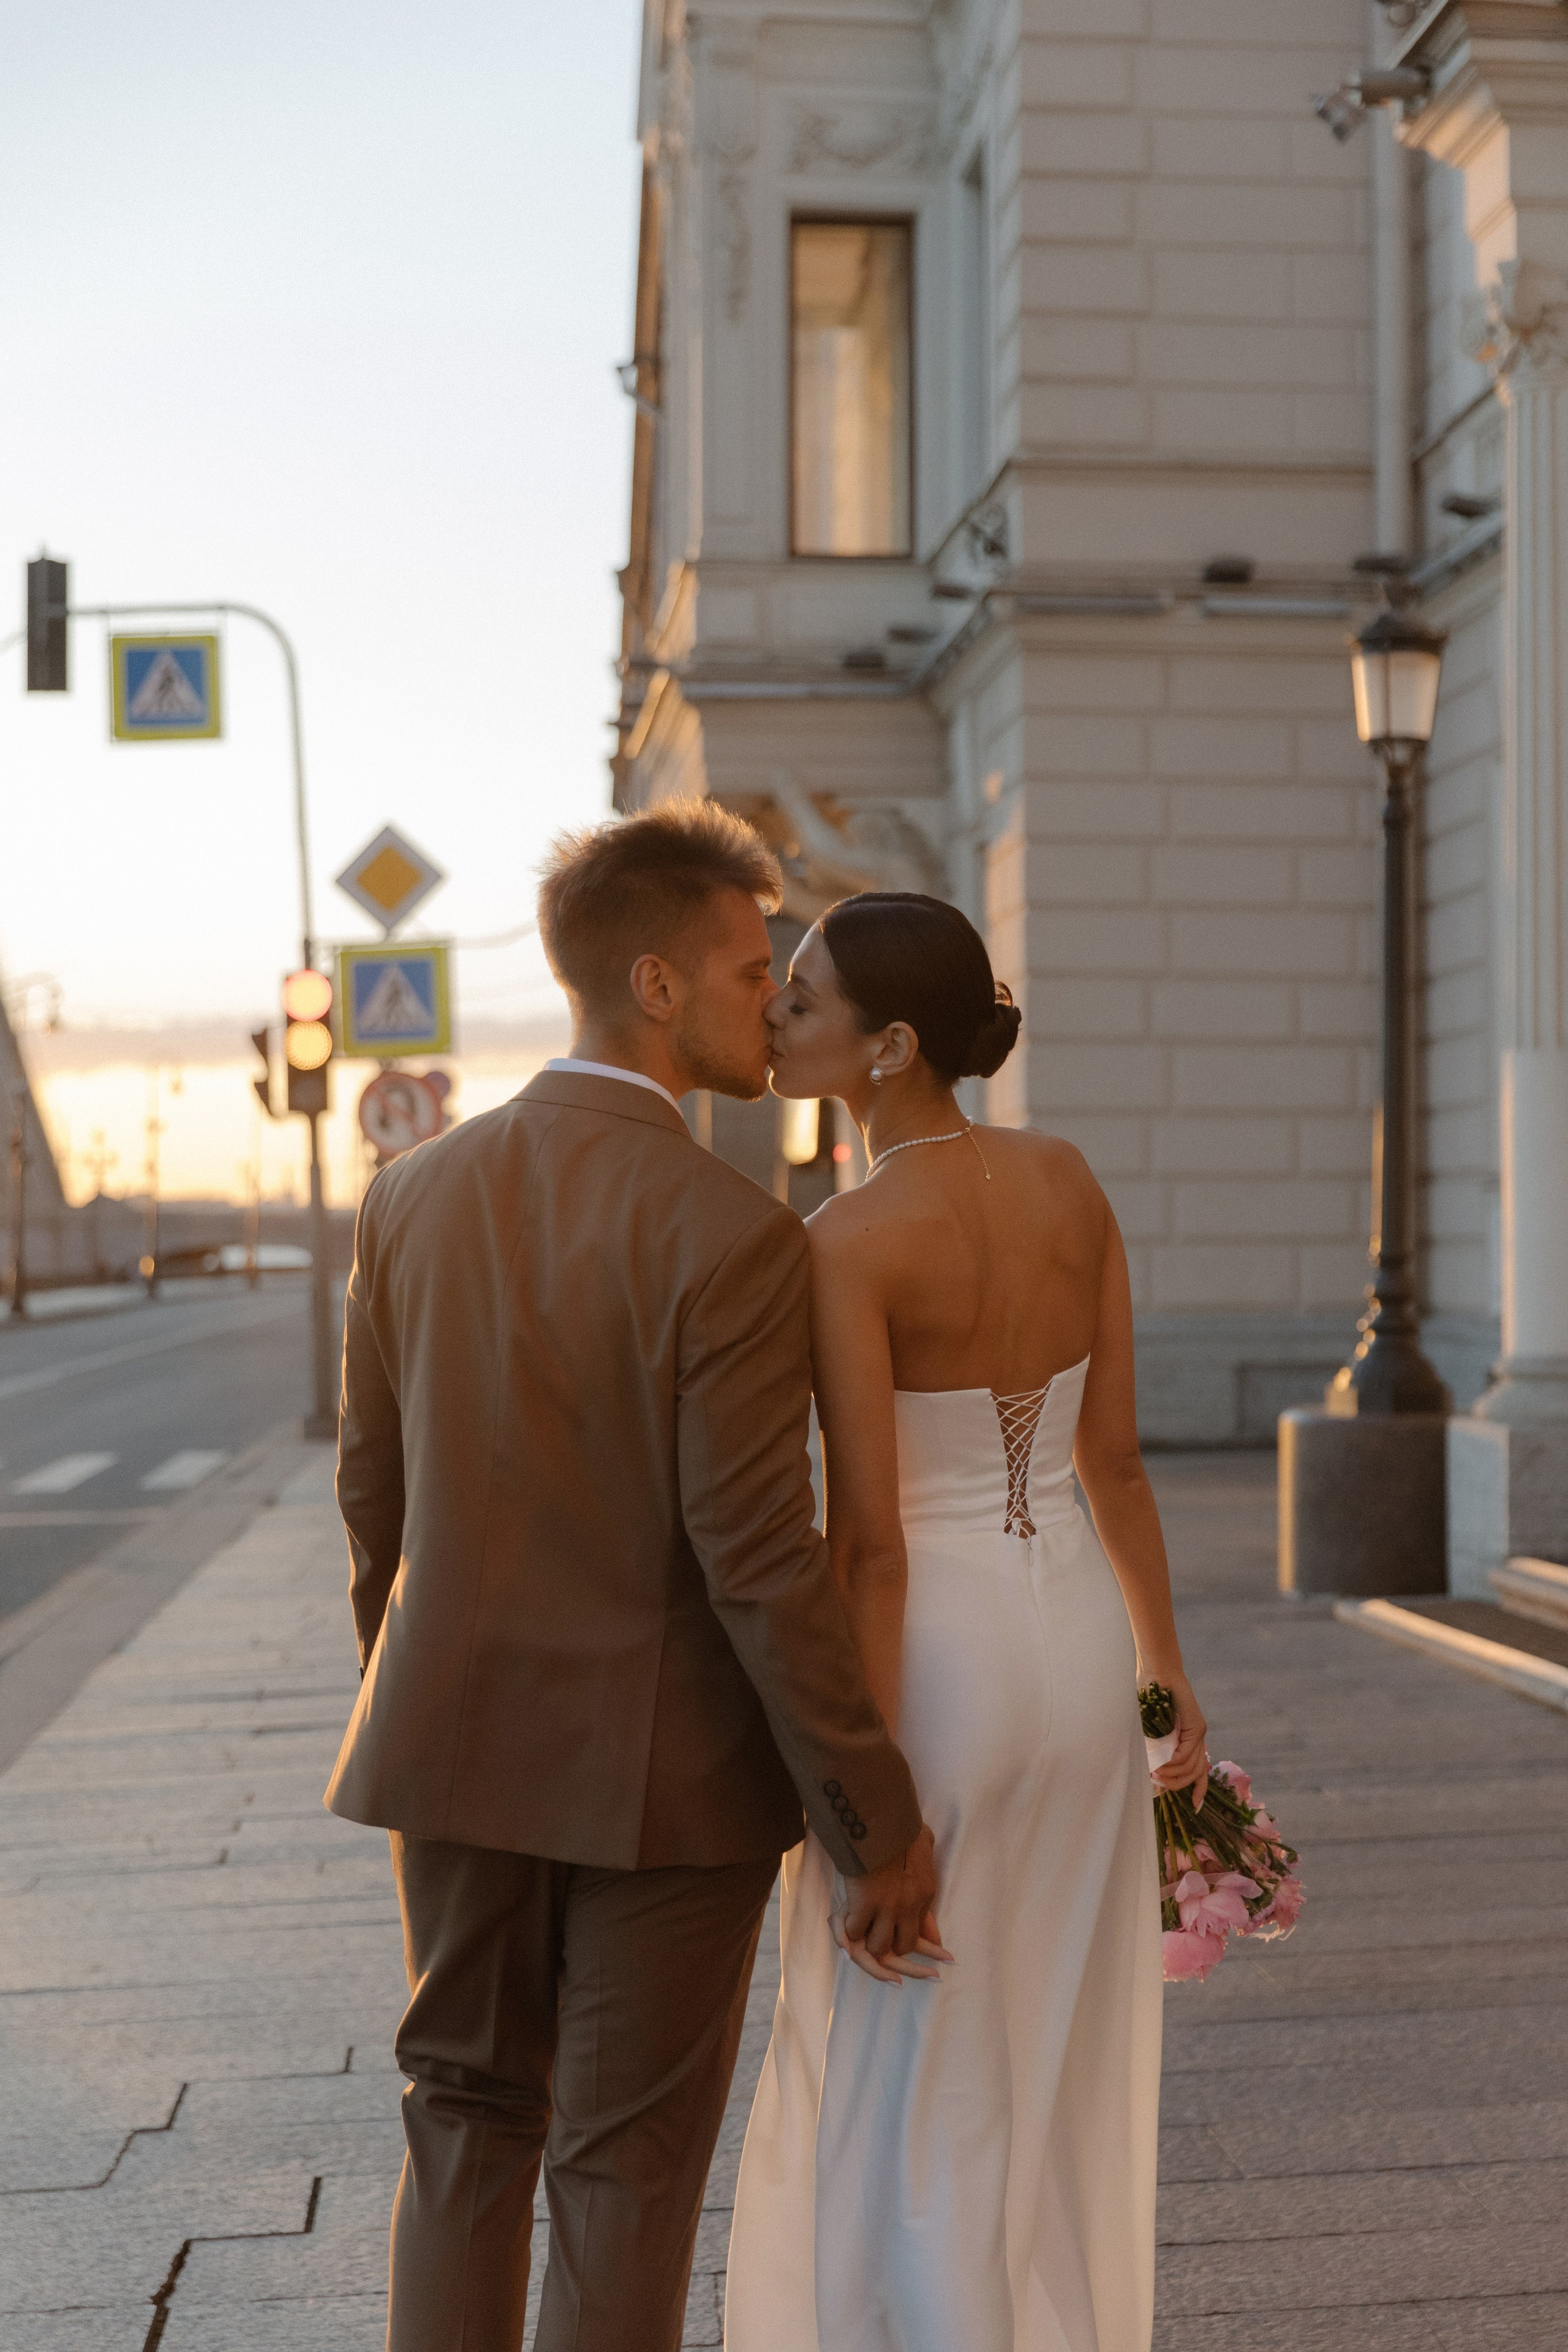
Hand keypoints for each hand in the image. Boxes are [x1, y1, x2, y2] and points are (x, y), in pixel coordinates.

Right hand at [835, 1826, 951, 1985]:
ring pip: (879, 1946)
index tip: (926, 1951)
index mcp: (924, 1892)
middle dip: (892, 1950)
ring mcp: (886, 1907)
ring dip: (869, 1942)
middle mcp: (909, 1905)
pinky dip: (849, 1932)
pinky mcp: (863, 1905)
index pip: (923, 1930)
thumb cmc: (898, 1826)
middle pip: (903, 1946)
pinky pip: (855, 1932)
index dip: (921, 1944)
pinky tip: (846, 1924)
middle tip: (885, 1954)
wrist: (877, 1817)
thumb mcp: (923, 1845)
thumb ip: (927, 1874)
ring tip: (859, 1940)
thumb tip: (933, 1901)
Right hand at [1149, 1667, 1207, 1813]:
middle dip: (1177, 1785)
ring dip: (1172, 1775)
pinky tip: (1161, 1763)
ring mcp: (1199, 1734)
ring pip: (1192, 1767)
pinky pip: (1187, 1754)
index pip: (1200, 1773)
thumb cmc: (1148, 1699)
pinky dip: (1174, 1762)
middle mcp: (1197, 1740)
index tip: (1194, 1807)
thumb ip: (1154, 1750)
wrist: (1156, 1674)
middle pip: (1196, 1774)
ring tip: (1155, 1774)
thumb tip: (1150, 1773)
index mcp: (1187, 1743)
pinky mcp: (1197, 1727)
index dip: (1198, 1791)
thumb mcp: (1150, 1732)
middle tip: (1158, 1785)